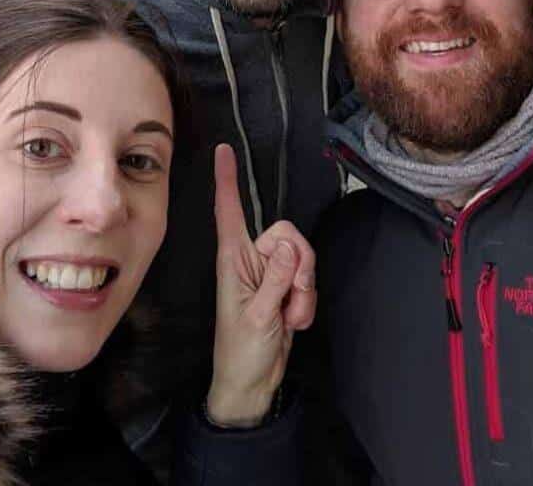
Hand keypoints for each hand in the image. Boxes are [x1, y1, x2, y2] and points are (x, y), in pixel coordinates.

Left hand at [207, 144, 315, 427]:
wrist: (252, 383)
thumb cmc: (240, 351)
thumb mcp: (257, 316)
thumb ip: (275, 281)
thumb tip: (289, 247)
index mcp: (232, 258)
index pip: (229, 210)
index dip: (226, 180)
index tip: (223, 149)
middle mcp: (252, 258)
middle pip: (287, 233)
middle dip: (298, 266)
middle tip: (289, 298)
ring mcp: (271, 272)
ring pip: (304, 256)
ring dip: (303, 290)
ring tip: (288, 315)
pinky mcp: (288, 287)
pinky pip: (309, 279)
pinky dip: (307, 301)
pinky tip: (293, 320)